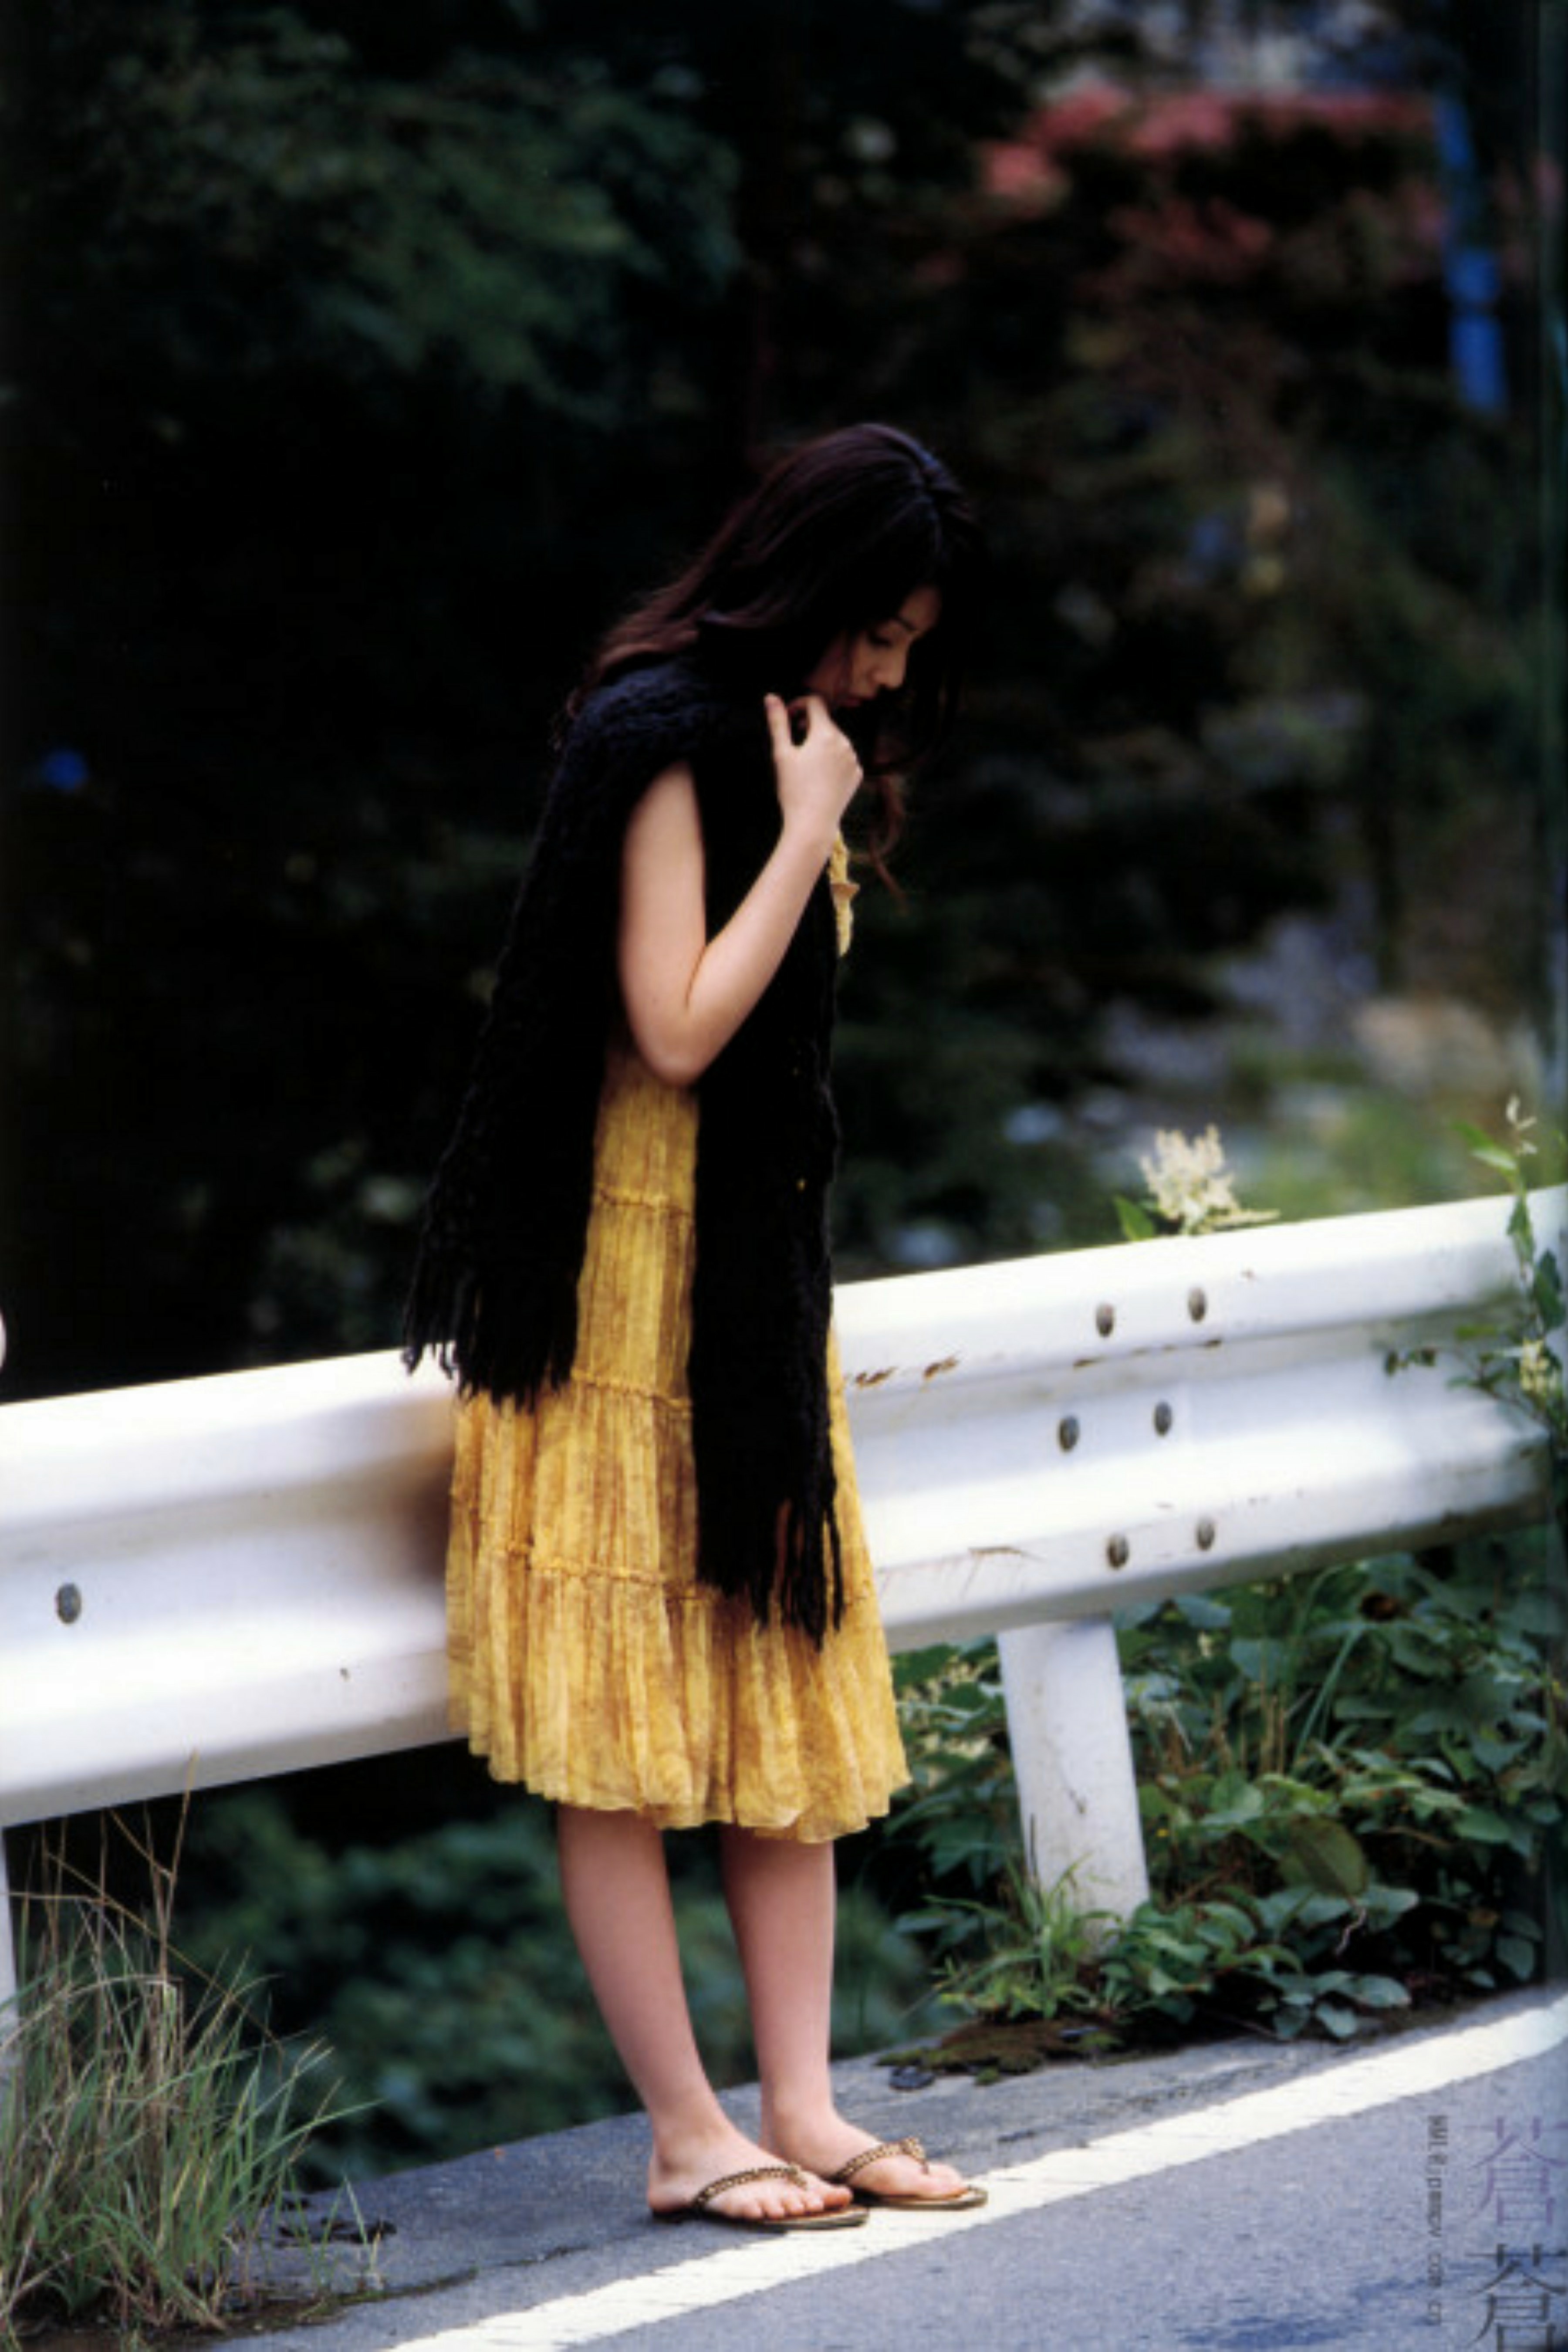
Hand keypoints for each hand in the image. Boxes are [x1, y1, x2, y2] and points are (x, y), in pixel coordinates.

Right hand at [764, 693, 861, 847]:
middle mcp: (844, 742)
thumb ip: (777, 722)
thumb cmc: (794, 790)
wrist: (813, 824)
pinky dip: (832, 759)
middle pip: (825, 722)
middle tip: (792, 740)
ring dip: (821, 742)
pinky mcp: (857, 774)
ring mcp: (853, 759)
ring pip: (835, 740)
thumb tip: (771, 697)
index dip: (799, 704)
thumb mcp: (781, 754)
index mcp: (825, 733)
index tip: (789, 717)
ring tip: (805, 762)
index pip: (815, 703)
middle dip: (809, 725)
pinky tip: (819, 775)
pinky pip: (844, 758)